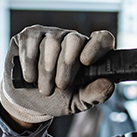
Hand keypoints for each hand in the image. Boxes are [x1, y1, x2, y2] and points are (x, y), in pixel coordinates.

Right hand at [0, 25, 115, 125]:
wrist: (28, 102)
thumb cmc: (58, 99)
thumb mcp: (78, 102)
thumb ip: (95, 94)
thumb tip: (109, 83)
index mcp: (90, 54)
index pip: (103, 39)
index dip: (96, 46)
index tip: (86, 62)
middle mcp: (72, 40)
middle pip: (74, 40)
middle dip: (66, 65)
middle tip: (61, 86)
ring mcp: (51, 35)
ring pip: (51, 43)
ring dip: (47, 70)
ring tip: (45, 89)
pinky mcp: (30, 35)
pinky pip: (31, 43)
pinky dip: (29, 63)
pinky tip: (30, 77)